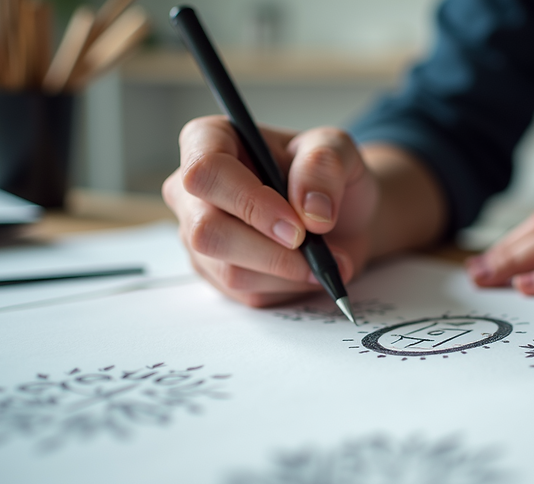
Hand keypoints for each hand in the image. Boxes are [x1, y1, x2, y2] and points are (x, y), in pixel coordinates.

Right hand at [163, 116, 378, 306]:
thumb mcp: (337, 149)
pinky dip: (289, 287)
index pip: (205, 171)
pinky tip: (312, 272)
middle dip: (270, 250)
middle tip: (317, 252)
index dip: (249, 201)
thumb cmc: (326, 176)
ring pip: (230, 270)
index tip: (297, 224)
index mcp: (209, 141)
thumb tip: (311, 211)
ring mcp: (198, 235)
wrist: (340, 216)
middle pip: (207, 230)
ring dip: (288, 272)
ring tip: (329, 261)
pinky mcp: (215, 273)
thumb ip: (324, 165)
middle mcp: (192, 191)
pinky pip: (246, 292)